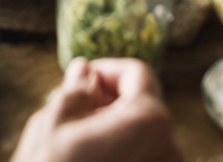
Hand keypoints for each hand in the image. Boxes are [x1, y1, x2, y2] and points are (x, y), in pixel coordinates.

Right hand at [11, 57, 180, 161]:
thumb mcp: (53, 122)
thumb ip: (75, 89)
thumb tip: (85, 72)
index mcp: (147, 120)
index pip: (137, 73)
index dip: (107, 70)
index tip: (83, 80)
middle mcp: (169, 148)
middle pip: (143, 105)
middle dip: (109, 101)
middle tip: (73, 112)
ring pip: (143, 136)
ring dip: (115, 130)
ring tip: (78, 142)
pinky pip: (143, 159)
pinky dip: (123, 154)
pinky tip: (91, 160)